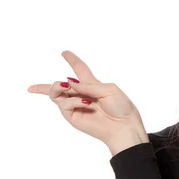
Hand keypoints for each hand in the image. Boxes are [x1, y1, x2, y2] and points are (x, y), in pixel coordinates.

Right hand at [27, 50, 146, 145]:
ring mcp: (76, 106)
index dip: (72, 61)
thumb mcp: (109, 89)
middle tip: (64, 84)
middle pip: (60, 86)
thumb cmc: (121, 107)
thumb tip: (69, 82)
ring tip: (67, 87)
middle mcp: (82, 94)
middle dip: (55, 85)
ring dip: (59, 88)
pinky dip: (73, 101)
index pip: (80, 70)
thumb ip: (88, 85)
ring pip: (56, 94)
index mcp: (93, 85)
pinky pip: (64, 105)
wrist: (124, 126)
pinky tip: (85, 103)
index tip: (65, 52)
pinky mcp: (73, 116)